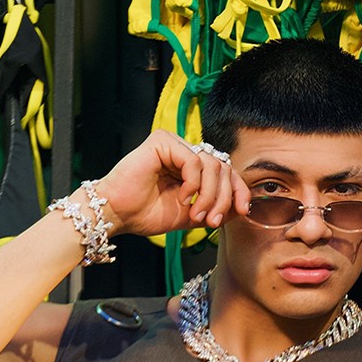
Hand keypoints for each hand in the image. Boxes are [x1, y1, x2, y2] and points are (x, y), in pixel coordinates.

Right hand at [93, 131, 250, 238]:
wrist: (118, 215)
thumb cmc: (147, 214)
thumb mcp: (192, 215)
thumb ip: (216, 209)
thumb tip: (242, 207)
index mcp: (192, 167)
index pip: (227, 171)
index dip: (239, 189)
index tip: (243, 211)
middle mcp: (185, 152)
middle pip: (223, 167)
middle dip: (223, 198)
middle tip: (211, 220)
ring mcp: (174, 144)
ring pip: (212, 164)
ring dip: (209, 195)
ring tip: (195, 214)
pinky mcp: (162, 140)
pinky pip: (194, 160)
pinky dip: (193, 183)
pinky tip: (181, 197)